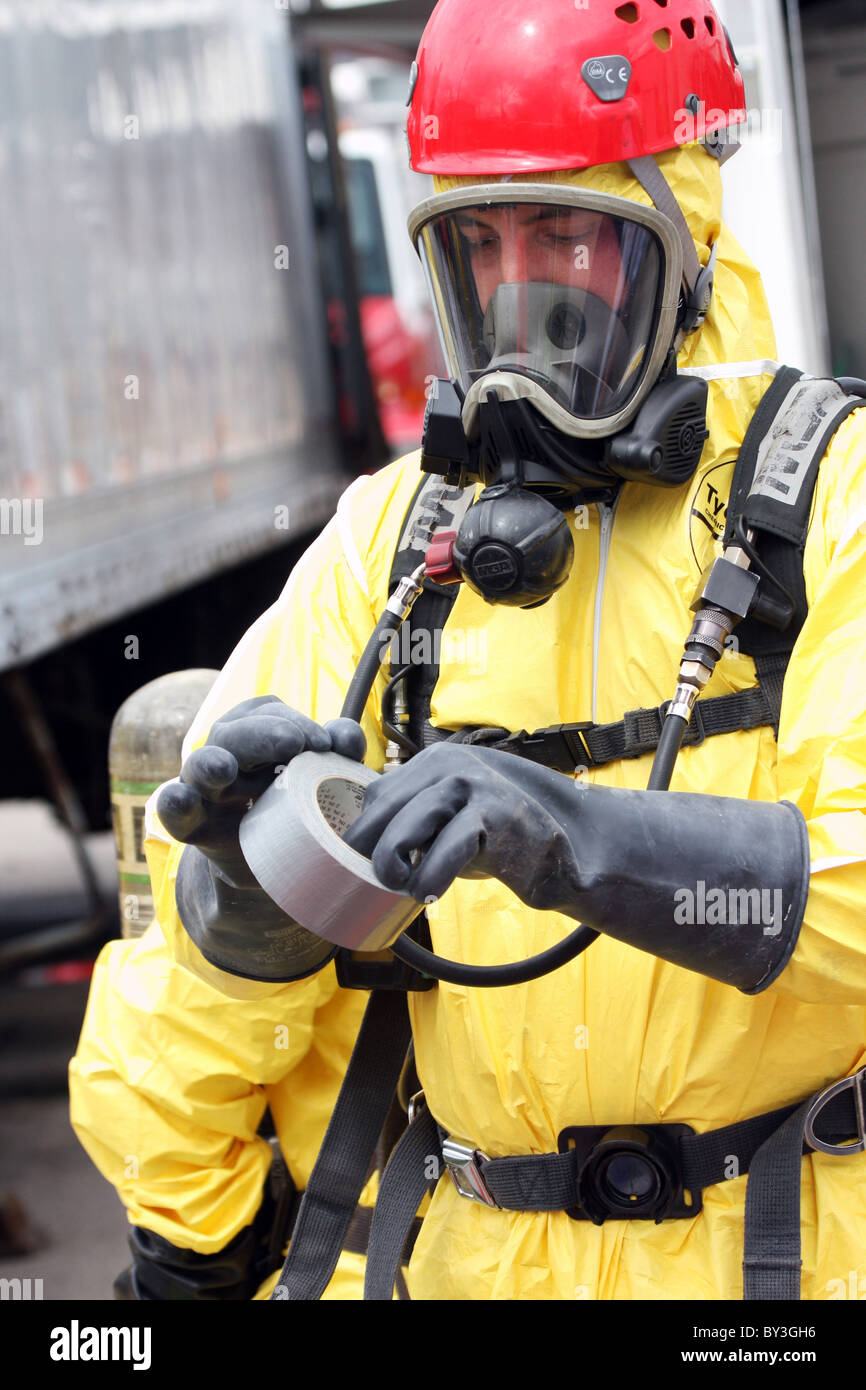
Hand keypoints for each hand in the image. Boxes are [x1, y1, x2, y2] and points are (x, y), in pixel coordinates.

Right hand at [159, 696, 364, 878]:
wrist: (271, 863)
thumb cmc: (293, 805)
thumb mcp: (317, 776)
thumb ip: (336, 752)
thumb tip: (345, 738)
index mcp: (255, 733)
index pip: (269, 713)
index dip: (295, 721)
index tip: (323, 742)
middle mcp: (225, 752)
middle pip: (236, 734)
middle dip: (263, 733)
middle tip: (294, 743)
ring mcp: (204, 787)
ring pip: (201, 766)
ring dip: (211, 763)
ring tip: (223, 767)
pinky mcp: (192, 824)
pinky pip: (176, 812)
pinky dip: (175, 804)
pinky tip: (180, 799)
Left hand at [343, 742, 579, 910]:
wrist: (568, 843)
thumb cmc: (498, 837)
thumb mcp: (449, 820)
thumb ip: (412, 822)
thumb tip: (359, 851)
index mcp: (431, 763)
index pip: (376, 796)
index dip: (367, 834)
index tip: (369, 866)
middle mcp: (447, 764)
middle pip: (381, 810)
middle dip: (373, 852)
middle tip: (385, 882)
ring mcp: (472, 784)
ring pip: (404, 827)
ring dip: (393, 865)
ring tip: (405, 887)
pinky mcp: (496, 813)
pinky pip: (446, 847)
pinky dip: (430, 876)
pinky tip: (430, 893)